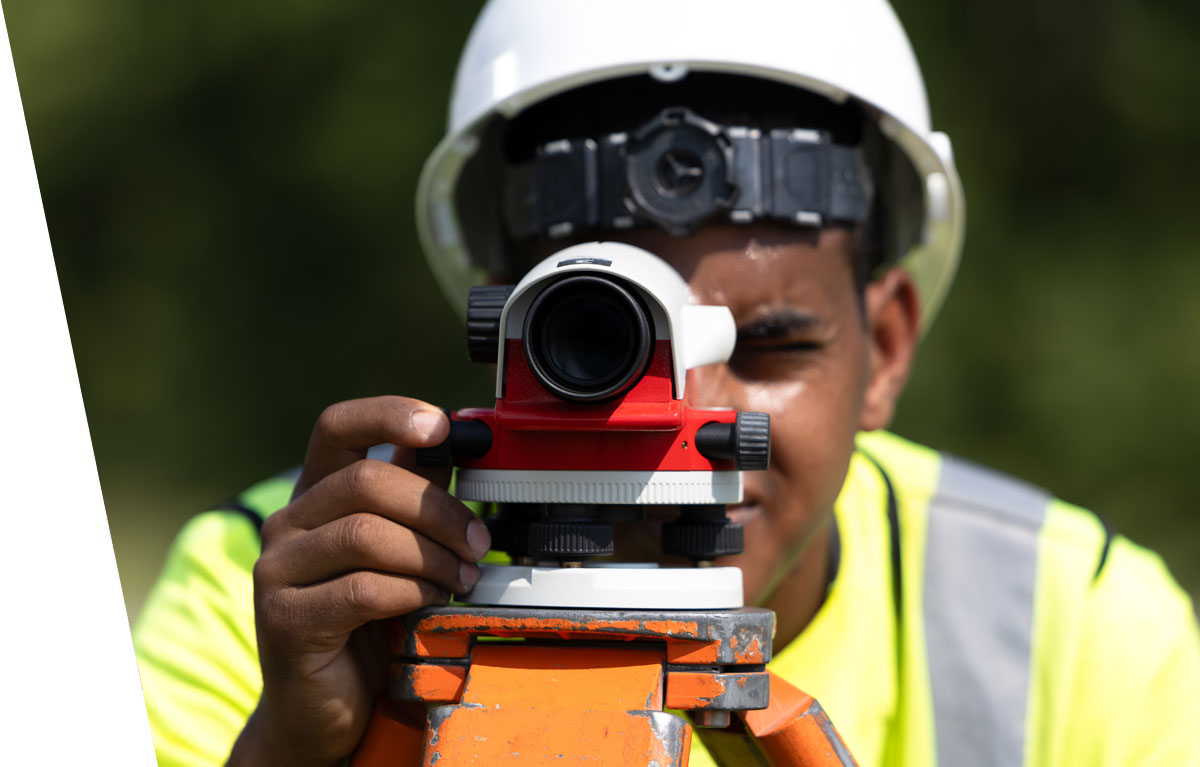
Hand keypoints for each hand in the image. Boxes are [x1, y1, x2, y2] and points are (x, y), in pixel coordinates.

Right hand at [227, 396, 490, 766]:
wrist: (322, 707)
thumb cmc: (364, 623)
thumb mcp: (397, 549)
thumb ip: (417, 494)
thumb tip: (459, 440)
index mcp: (315, 495)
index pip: (337, 426)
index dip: (389, 414)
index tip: (441, 425)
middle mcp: (286, 523)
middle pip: (367, 482)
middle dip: (439, 511)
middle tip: (478, 544)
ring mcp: (277, 570)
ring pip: (365, 534)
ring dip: (431, 557)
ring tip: (460, 579)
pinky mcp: (284, 618)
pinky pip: (361, 589)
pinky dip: (410, 592)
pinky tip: (429, 603)